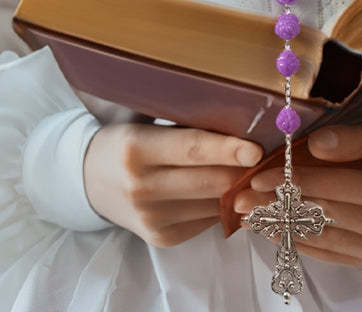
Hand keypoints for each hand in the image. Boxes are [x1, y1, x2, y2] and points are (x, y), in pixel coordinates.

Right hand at [84, 123, 262, 246]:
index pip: (191, 149)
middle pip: (210, 181)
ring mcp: (152, 218)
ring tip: (256, 169)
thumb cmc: (128, 140)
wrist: (89, 179)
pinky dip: (223, 204)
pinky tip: (229, 188)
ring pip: (214, 203)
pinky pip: (208, 219)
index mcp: (137, 149)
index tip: (256, 148)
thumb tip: (241, 124)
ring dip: (239, 189)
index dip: (227, 149)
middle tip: (271, 154)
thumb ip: (187, 125)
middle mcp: (142, 187)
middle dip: (245, 170)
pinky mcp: (162, 238)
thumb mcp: (147, 123)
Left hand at [234, 112, 361, 271]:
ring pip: (321, 239)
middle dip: (275, 206)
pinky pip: (330, 254)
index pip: (331, 186)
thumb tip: (314, 145)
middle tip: (239, 199)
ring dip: (280, 228)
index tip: (257, 176)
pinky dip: (299, 243)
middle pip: (320, 215)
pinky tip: (274, 232)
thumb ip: (355, 136)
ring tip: (247, 216)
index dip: (291, 182)